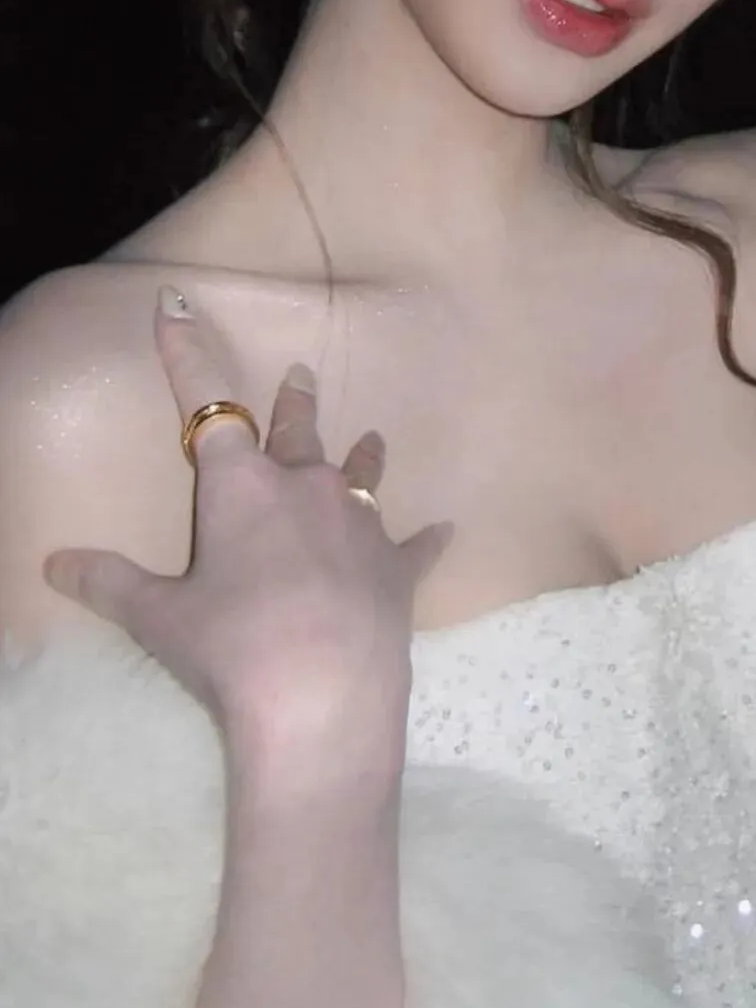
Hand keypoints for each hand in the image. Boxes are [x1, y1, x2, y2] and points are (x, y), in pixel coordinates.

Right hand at [42, 291, 449, 761]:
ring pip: (360, 471)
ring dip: (362, 452)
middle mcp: (305, 487)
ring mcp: (360, 524)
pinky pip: (417, 546)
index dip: (187, 353)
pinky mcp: (399, 570)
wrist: (322, 701)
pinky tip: (446, 530)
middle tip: (301, 374)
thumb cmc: (232, 649)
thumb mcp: (158, 618)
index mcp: (242, 486)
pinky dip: (427, 539)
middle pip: (296, 431)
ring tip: (372, 435)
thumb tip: (58, 564)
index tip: (178, 306)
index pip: (206, 407)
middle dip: (293, 402)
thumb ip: (111, 584)